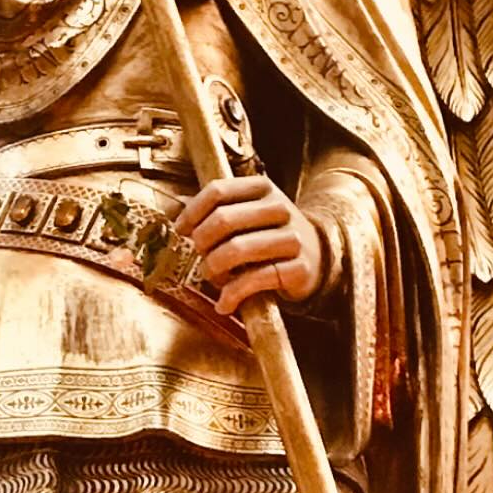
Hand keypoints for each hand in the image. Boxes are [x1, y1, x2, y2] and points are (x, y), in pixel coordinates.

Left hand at [174, 175, 326, 315]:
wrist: (316, 258)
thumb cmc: (268, 236)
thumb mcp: (247, 213)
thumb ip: (216, 210)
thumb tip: (177, 209)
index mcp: (262, 188)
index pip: (218, 190)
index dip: (192, 212)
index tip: (182, 230)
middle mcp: (280, 208)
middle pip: (223, 219)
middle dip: (202, 242)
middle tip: (200, 256)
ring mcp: (291, 237)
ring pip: (236, 249)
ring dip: (214, 268)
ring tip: (212, 277)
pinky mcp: (298, 268)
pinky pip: (255, 280)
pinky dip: (232, 295)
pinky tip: (225, 303)